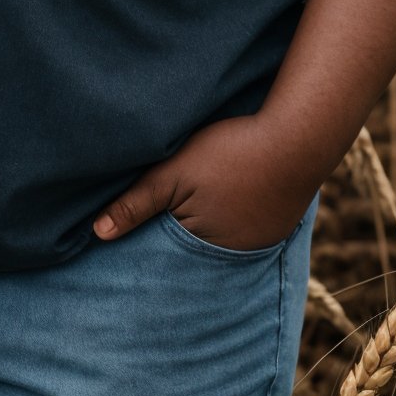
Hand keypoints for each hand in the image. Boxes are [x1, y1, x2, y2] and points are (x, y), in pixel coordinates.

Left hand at [92, 112, 319, 248]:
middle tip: (165, 210)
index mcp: (200, 247)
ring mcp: (256, 245)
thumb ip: (137, 202)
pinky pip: (241, 231)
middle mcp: (229, 257)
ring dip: (203, 227)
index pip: (163, 253)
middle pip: (189, 251)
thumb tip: (98, 233)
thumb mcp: (175, 171)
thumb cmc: (230, 151)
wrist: (297, 138)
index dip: (147, 237)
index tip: (132, 227)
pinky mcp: (274, 228)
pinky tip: (224, 198)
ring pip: (215, 241)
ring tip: (195, 204)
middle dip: (173, 236)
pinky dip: (229, 219)